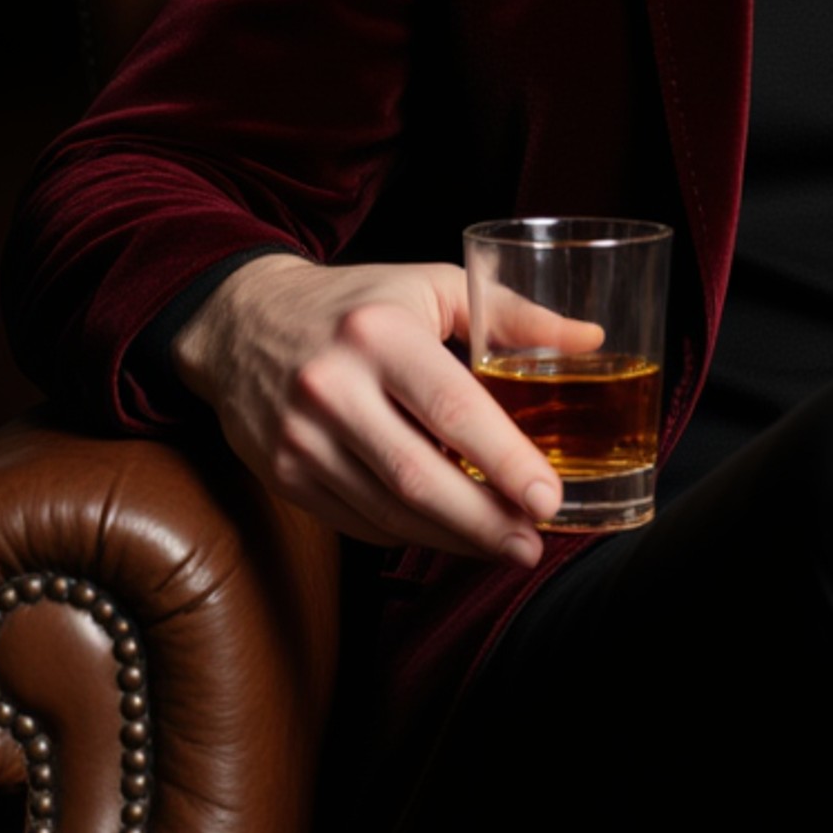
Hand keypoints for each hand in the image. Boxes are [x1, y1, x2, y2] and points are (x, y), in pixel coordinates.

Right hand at [171, 255, 584, 563]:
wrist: (242, 319)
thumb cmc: (358, 302)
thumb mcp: (433, 286)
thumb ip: (512, 315)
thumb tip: (591, 340)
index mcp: (378, 334)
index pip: (451, 409)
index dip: (504, 460)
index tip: (548, 498)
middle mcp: (331, 387)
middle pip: (418, 477)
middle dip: (484, 520)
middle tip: (534, 541)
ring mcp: (299, 438)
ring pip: (388, 511)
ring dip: (453, 538)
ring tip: (505, 545)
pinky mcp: (282, 474)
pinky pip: (358, 521)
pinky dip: (409, 534)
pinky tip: (448, 533)